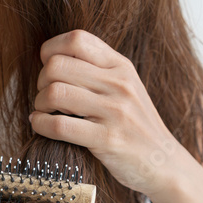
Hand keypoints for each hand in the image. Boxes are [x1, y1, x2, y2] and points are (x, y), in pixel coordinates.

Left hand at [30, 30, 183, 195]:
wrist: (163, 162)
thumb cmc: (134, 125)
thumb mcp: (124, 88)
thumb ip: (95, 71)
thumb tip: (51, 62)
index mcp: (120, 66)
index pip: (77, 40)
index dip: (50, 51)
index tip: (46, 68)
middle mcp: (119, 84)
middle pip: (57, 66)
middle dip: (40, 82)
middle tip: (44, 97)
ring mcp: (115, 111)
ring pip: (55, 93)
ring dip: (39, 104)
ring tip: (44, 113)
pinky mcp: (107, 140)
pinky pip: (60, 125)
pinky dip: (40, 124)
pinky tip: (41, 125)